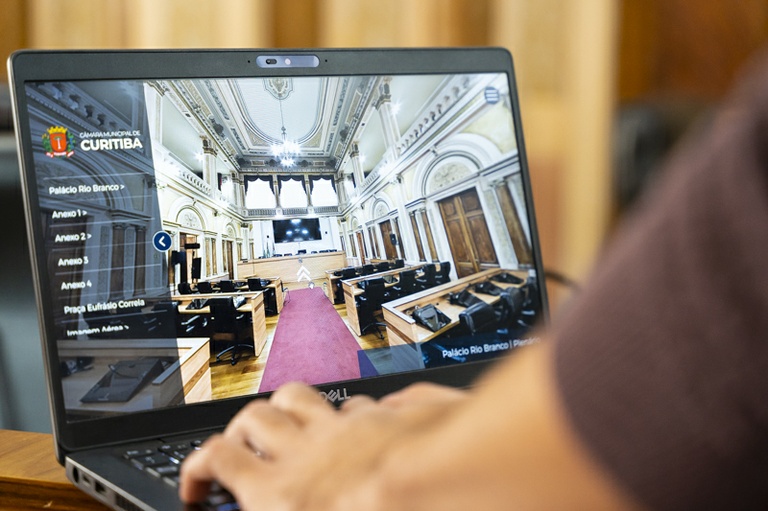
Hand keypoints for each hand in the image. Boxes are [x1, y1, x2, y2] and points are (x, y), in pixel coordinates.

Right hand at [179, 381, 465, 510]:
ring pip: (298, 395)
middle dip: (240, 430)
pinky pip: (360, 404)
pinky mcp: (387, 414)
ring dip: (286, 407)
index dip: (196, 469)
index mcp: (282, 493)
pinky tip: (362, 429)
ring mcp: (348, 426)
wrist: (451, 488)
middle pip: (253, 418)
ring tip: (287, 422)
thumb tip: (278, 506)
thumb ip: (286, 509)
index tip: (197, 484)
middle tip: (243, 448)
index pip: (218, 460)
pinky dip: (353, 415)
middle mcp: (308, 450)